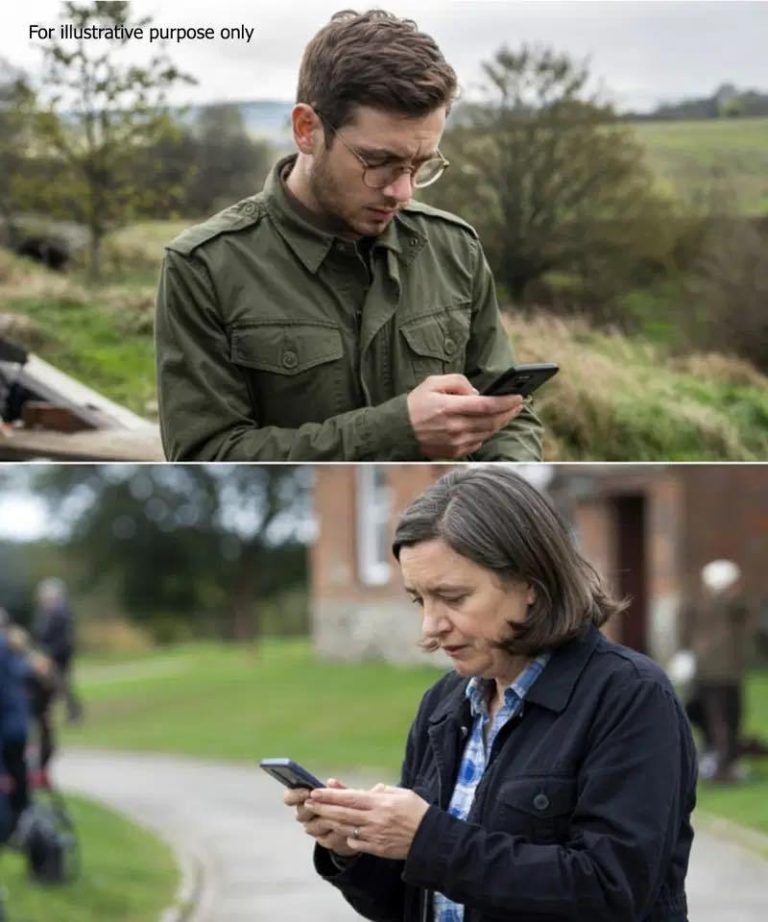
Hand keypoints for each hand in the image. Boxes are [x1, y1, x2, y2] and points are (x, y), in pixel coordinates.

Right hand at [283, 778, 358, 856]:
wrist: (354, 824)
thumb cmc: (345, 802)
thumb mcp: (344, 793)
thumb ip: (337, 788)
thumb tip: (330, 782)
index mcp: (304, 798)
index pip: (289, 797)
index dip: (294, 795)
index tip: (307, 792)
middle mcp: (305, 815)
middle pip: (300, 814)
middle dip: (313, 809)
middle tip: (323, 804)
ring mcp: (313, 828)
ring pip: (312, 828)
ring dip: (326, 821)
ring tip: (339, 816)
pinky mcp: (324, 840)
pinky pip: (326, 839)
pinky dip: (336, 833)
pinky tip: (345, 828)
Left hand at [306, 784, 429, 859]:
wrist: (430, 838)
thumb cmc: (417, 811)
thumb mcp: (400, 793)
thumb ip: (379, 791)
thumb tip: (362, 789)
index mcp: (380, 803)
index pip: (349, 797)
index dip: (330, 795)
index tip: (315, 791)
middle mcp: (374, 820)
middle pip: (342, 814)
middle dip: (323, 808)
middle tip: (308, 803)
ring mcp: (374, 836)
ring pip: (345, 829)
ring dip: (329, 821)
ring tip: (317, 815)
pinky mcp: (376, 849)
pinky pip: (355, 843)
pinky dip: (345, 836)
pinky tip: (338, 830)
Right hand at [407, 374, 523, 458]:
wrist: (398, 431)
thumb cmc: (415, 404)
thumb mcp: (433, 382)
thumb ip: (458, 382)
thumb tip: (477, 393)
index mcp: (449, 407)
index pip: (487, 405)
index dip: (506, 401)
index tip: (518, 396)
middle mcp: (454, 427)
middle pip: (492, 421)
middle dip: (509, 412)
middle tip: (519, 404)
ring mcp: (455, 442)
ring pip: (488, 433)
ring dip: (501, 423)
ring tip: (509, 413)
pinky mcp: (454, 452)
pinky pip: (478, 443)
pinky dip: (487, 433)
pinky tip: (491, 424)